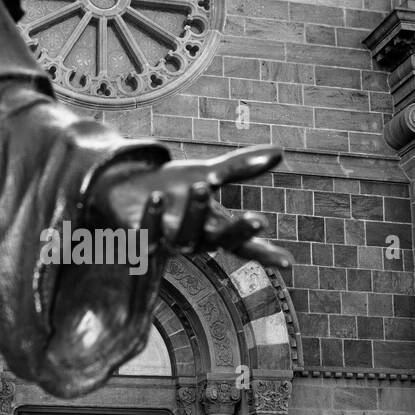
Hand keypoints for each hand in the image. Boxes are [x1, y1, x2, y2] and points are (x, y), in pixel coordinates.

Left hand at [89, 146, 290, 269]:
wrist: (126, 191)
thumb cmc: (174, 187)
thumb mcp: (209, 173)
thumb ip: (240, 167)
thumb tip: (280, 151)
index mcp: (214, 228)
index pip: (244, 244)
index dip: (265, 253)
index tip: (288, 262)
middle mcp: (195, 239)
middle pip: (220, 242)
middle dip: (238, 232)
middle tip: (258, 220)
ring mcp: (167, 239)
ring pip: (185, 237)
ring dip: (194, 213)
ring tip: (203, 185)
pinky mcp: (140, 235)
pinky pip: (147, 232)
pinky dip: (152, 217)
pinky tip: (155, 198)